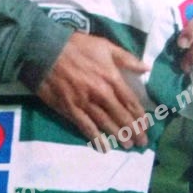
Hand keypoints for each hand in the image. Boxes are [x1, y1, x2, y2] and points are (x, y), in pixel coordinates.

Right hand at [36, 32, 149, 147]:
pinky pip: (85, 126)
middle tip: (142, 142)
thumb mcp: (105, 46)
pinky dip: (95, 138)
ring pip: (106, 123)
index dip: (140, 116)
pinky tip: (104, 147)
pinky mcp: (69, 109)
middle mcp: (100, 93)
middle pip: (121, 116)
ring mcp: (84, 103)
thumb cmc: (76, 47)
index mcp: (111, 77)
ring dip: (118, 136)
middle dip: (133, 130)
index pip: (130, 101)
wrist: (46, 50)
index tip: (146, 126)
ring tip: (128, 145)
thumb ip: (126, 58)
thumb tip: (146, 68)